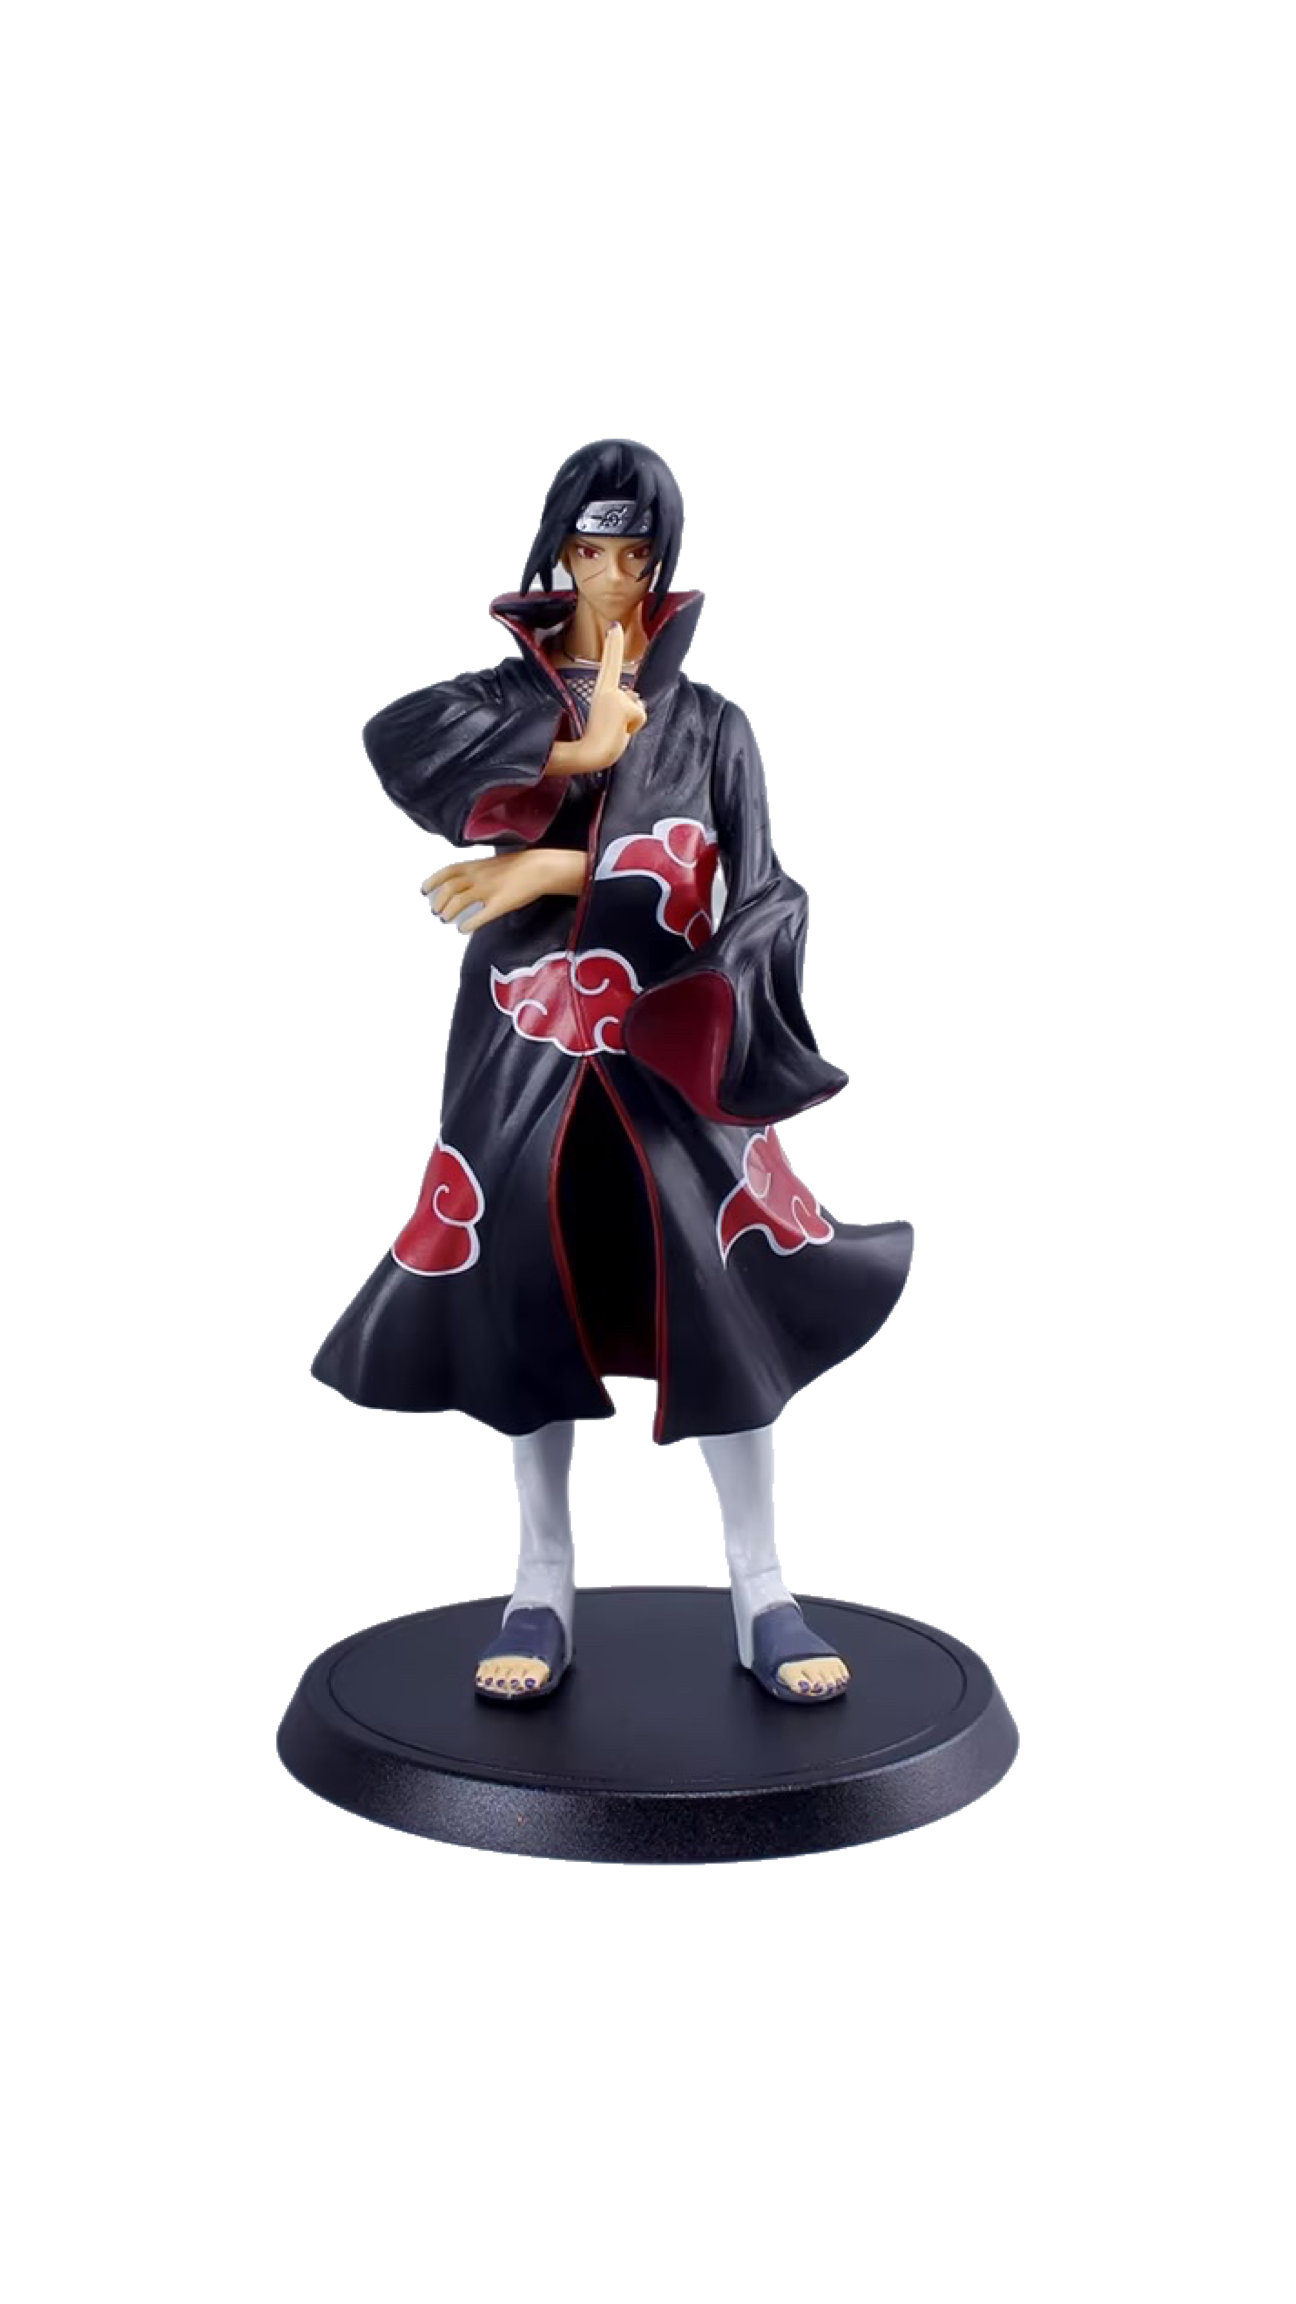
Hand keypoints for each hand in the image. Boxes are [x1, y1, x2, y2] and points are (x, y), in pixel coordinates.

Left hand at [421, 848, 582, 935]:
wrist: (539, 868)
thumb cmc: (519, 866)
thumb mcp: (493, 864)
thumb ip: (478, 872)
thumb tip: (466, 881)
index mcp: (476, 866)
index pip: (448, 872)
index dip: (434, 880)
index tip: (425, 888)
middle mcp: (478, 877)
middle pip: (450, 889)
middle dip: (440, 901)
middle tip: (437, 911)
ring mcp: (488, 891)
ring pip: (460, 901)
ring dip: (450, 911)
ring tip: (446, 919)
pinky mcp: (500, 905)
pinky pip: (480, 916)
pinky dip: (469, 923)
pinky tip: (464, 929)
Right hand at [577, 622, 647, 769]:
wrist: (590, 754)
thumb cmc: (598, 742)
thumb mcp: (613, 720)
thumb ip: (624, 705)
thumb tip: (636, 699)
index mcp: (601, 692)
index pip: (609, 664)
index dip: (613, 644)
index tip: (615, 625)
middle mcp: (607, 690)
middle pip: (630, 695)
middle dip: (630, 711)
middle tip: (610, 727)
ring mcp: (615, 697)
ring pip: (637, 707)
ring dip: (632, 722)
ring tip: (615, 731)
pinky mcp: (622, 705)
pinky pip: (639, 716)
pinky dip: (634, 727)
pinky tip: (620, 732)